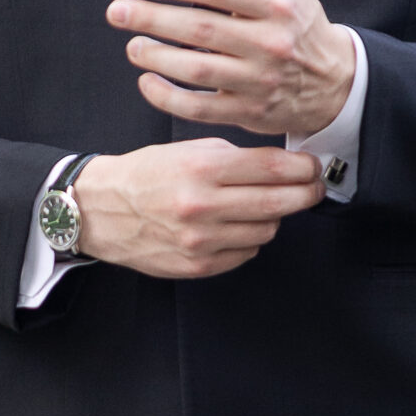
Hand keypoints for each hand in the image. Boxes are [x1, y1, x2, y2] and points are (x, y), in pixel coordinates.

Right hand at [72, 139, 322, 279]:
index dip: (303, 167)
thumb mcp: (189, 149)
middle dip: (305, 193)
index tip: (313, 167)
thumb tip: (283, 166)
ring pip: (266, 230)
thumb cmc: (147, 174)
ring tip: (262, 205)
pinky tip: (237, 225)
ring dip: (273, 216)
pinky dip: (250, 239)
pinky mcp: (198, 265)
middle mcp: (203, 205)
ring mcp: (201, 240)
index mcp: (202, 168)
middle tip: (312, 187)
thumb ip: (235, 157)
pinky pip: (246, 253)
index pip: (272, 168)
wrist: (103, 210)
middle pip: (278, 202)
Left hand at [107, 0, 355, 137]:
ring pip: (197, 70)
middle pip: (200, 29)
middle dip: (151, 19)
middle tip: (118, 12)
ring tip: (132, 45)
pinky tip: (147, 81)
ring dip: (156, 57)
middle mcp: (270, 42)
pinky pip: (200, 108)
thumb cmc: (297, 15)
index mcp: (276, 2)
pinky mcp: (249, 112)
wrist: (332, 79)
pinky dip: (167, 97)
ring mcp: (260, 80)